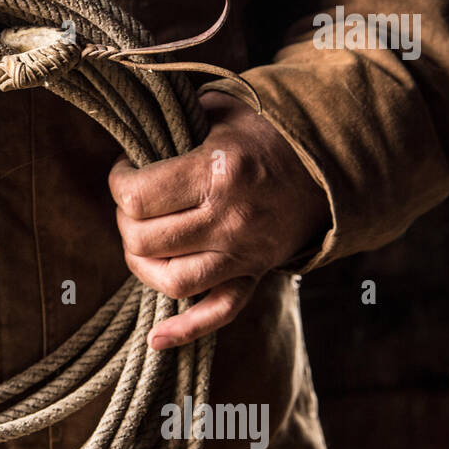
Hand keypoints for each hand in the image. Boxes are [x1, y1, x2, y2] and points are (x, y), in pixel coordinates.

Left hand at [108, 90, 329, 350]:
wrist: (330, 164)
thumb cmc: (266, 131)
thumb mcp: (222, 109)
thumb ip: (176, 117)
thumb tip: (133, 131)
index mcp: (217, 171)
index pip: (138, 195)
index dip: (118, 183)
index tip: (126, 170)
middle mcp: (229, 218)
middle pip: (145, 239)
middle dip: (126, 220)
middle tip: (133, 202)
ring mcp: (243, 252)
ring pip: (171, 280)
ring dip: (142, 264)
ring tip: (140, 242)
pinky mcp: (254, 274)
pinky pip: (218, 313)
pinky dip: (186, 330)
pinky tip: (156, 339)